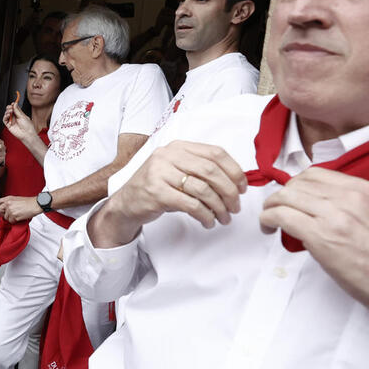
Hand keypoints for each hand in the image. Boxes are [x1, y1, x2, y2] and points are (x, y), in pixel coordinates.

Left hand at [0, 195, 40, 222]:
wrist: (35, 204)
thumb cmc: (29, 202)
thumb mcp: (17, 199)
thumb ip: (9, 202)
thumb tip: (5, 208)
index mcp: (8, 198)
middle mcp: (8, 203)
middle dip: (2, 215)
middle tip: (7, 216)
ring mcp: (11, 210)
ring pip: (6, 218)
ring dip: (10, 218)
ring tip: (17, 215)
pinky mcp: (14, 216)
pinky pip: (11, 221)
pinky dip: (15, 221)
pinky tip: (19, 217)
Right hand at [2, 99, 34, 141]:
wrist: (27, 134)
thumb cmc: (28, 126)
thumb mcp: (23, 116)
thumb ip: (17, 110)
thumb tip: (14, 104)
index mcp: (19, 115)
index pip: (15, 109)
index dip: (13, 105)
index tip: (13, 103)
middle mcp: (15, 118)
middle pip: (9, 111)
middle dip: (9, 108)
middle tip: (10, 107)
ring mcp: (12, 121)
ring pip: (6, 115)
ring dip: (7, 111)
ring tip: (10, 111)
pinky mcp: (8, 125)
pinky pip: (4, 120)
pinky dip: (5, 116)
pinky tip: (8, 115)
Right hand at [104, 141, 245, 231]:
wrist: (126, 203)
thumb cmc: (157, 188)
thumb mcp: (177, 171)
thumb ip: (200, 170)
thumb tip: (235, 182)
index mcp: (178, 147)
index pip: (215, 153)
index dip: (234, 171)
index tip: (242, 187)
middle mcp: (168, 156)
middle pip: (212, 171)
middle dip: (229, 192)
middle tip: (235, 207)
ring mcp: (160, 173)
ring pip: (203, 190)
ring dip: (219, 207)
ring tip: (223, 218)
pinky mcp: (157, 192)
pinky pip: (191, 204)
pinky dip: (205, 215)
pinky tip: (208, 221)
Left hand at [259, 168, 368, 344]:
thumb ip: (353, 208)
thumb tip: (324, 211)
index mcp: (366, 190)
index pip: (317, 174)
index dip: (298, 185)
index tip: (293, 198)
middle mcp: (349, 197)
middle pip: (298, 183)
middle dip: (283, 195)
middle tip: (278, 210)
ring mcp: (335, 216)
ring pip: (286, 196)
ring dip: (272, 206)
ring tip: (271, 220)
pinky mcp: (321, 237)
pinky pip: (282, 216)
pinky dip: (268, 219)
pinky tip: (269, 228)